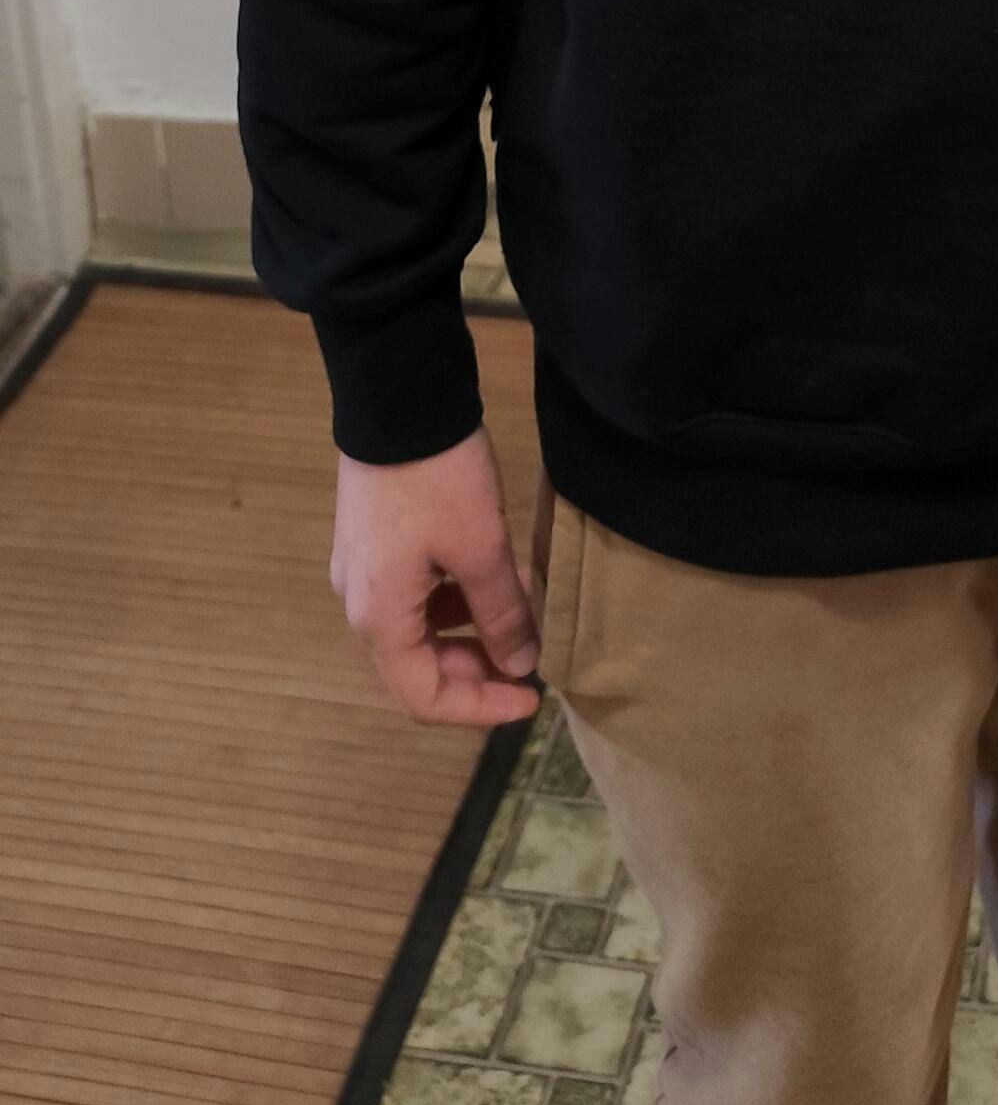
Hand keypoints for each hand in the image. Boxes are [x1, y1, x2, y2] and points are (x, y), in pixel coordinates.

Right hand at [330, 421, 542, 726]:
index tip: (531, 698)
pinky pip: (407, 598)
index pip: (423, 697)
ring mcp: (359, 570)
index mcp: (379, 617)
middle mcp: (358, 603)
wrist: (398, 396)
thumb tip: (521, 665)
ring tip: (513, 621)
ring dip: (461, 638)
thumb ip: (502, 614)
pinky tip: (485, 583)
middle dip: (471, 675)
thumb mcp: (482, 547)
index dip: (480, 708)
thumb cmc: (439, 479)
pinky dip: (447, 605)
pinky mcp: (370, 542)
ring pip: (411, 634)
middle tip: (525, 663)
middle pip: (412, 670)